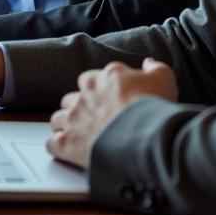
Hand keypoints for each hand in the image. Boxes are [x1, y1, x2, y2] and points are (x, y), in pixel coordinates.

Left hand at [47, 58, 178, 168]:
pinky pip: (52, 144)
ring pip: (58, 119)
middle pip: (70, 100)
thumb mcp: (163, 80)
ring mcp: (72, 119)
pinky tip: (67, 152)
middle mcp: (82, 96)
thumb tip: (148, 62)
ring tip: (78, 137)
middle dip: (78, 109)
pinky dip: (58, 147)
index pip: (88, 80)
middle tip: (92, 121)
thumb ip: (154, 68)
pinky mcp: (66, 143)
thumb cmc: (153, 108)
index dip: (95, 92)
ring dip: (65, 126)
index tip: (105, 102)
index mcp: (101, 79)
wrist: (144, 136)